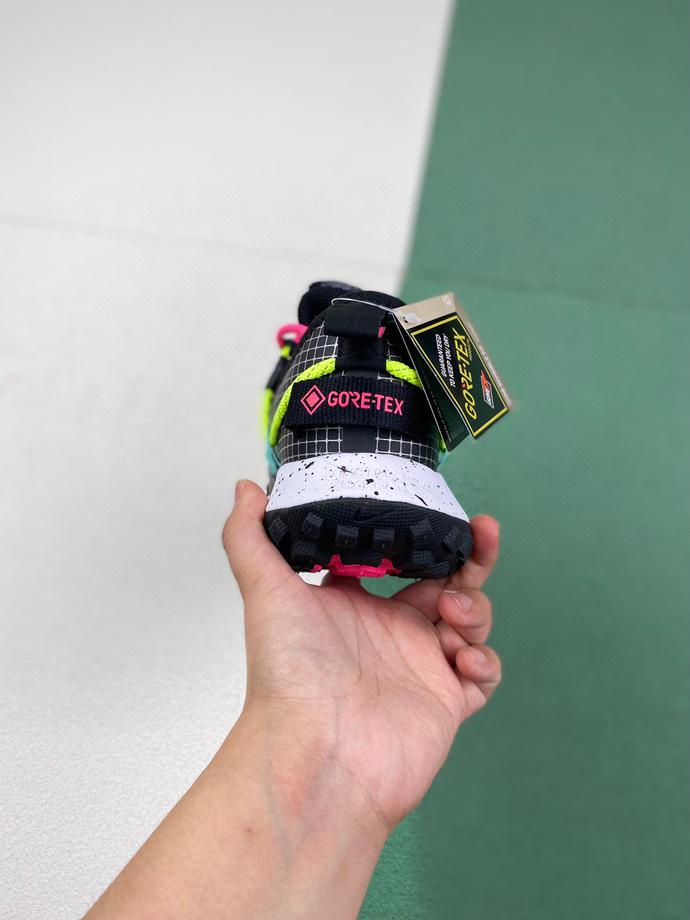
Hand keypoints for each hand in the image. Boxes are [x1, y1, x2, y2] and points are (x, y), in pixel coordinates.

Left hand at [223, 480, 501, 831]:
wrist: (317, 753)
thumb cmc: (288, 673)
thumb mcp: (265, 591)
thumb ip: (249, 536)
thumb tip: (245, 487)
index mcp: (358, 605)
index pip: (400, 560)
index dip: (421, 536)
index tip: (437, 513)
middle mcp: (394, 632)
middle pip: (447, 583)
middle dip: (470, 558)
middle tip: (482, 534)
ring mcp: (423, 667)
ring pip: (471, 622)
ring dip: (474, 607)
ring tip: (454, 612)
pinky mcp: (448, 702)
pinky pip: (483, 674)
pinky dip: (484, 660)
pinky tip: (462, 658)